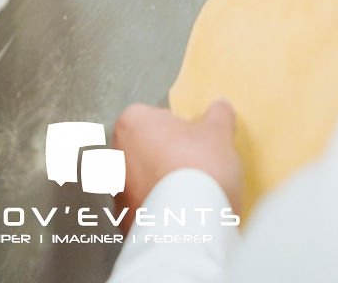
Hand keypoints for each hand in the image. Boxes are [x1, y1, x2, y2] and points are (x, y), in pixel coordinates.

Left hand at [113, 102, 242, 225]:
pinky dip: (161, 215)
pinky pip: (146, 213)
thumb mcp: (219, 133)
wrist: (190, 228)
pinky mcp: (125, 224)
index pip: (155, 117)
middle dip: (168, 158)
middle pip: (146, 150)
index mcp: (132, 122)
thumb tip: (221, 109)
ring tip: (192, 197)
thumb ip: (218, 115)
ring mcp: (118, 193)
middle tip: (195, 168)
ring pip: (144, 183)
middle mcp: (116, 156)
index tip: (195, 143)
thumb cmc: (198, 170)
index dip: (179, 129)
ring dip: (163, 187)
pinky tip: (183, 218)